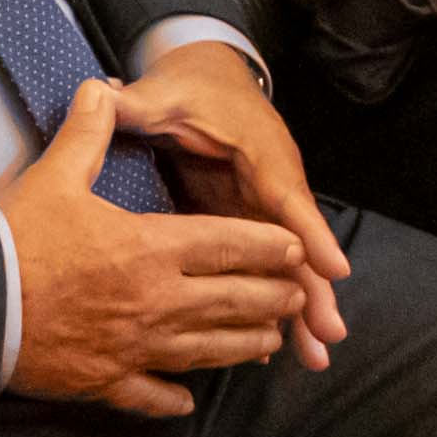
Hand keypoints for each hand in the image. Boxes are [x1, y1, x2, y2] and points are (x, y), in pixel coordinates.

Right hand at [0, 85, 321, 417]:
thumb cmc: (14, 240)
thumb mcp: (53, 176)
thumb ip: (87, 132)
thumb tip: (102, 87)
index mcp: (150, 248)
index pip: (228, 245)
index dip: (267, 247)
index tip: (296, 249)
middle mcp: (156, 301)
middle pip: (233, 302)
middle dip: (273, 298)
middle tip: (296, 297)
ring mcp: (134, 347)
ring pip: (207, 351)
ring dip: (245, 345)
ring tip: (269, 340)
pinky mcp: (105, 382)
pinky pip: (150, 395)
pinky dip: (172, 400)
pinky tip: (187, 402)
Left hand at [108, 35, 347, 366]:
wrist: (208, 79)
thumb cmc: (189, 89)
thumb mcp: (164, 94)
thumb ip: (138, 104)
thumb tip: (104, 96)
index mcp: (258, 152)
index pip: (288, 195)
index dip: (310, 234)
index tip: (332, 270)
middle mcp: (272, 185)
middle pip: (298, 243)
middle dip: (315, 290)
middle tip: (329, 336)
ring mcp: (264, 208)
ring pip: (288, 264)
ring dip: (303, 309)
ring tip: (315, 357)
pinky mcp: (250, 224)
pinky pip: (266, 269)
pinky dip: (273, 305)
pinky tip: (272, 346)